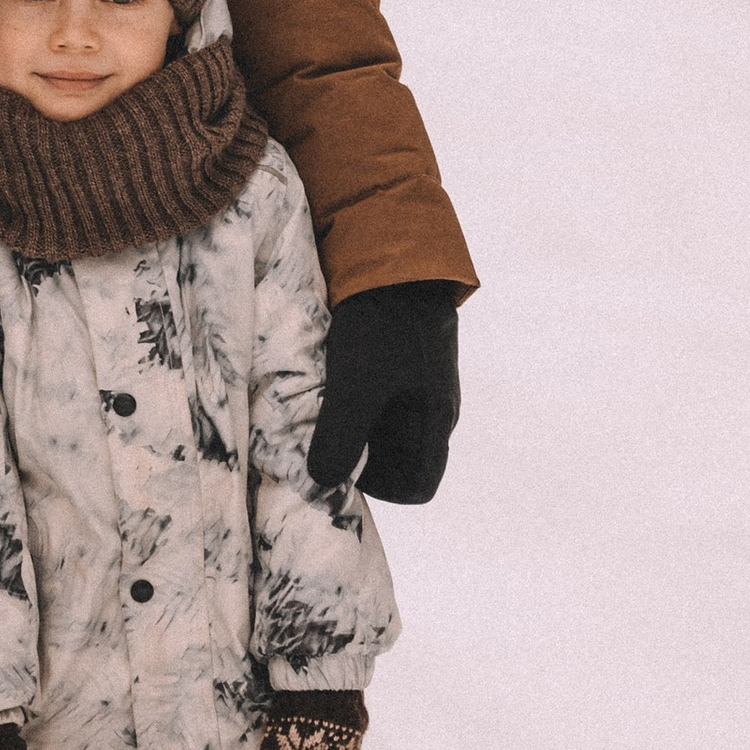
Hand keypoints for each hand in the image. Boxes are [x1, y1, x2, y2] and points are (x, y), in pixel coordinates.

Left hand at [309, 282, 458, 504]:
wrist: (393, 257)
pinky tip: (320, 389)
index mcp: (435, 419)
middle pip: (397, 462)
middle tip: (318, 445)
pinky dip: (350, 405)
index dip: (379, 492)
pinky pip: (376, 401)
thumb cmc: (383, 323)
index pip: (417, 487)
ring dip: (351, 432)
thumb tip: (323, 483)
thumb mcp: (356, 383)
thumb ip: (341, 436)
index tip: (342, 472)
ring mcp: (416, 386)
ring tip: (314, 417)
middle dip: (359, 462)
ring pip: (383, 432)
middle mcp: (431, 409)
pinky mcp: (398, 364)